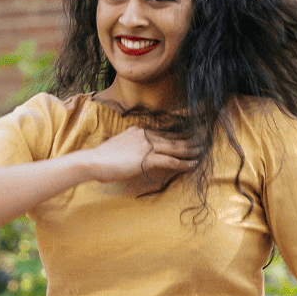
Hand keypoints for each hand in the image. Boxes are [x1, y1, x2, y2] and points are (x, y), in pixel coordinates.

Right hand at [79, 127, 197, 183]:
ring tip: (202, 151)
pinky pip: (170, 161)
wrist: (93, 161)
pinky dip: (183, 163)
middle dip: (190, 139)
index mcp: (138, 131)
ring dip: (190, 150)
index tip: (189, 134)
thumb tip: (136, 153)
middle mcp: (145, 135)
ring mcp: (146, 146)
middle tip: (203, 139)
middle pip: (173, 137)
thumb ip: (130, 146)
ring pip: (175, 147)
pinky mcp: (147, 158)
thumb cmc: (102, 158)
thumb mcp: (118, 146)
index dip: (178, 134)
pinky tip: (192, 164)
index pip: (163, 132)